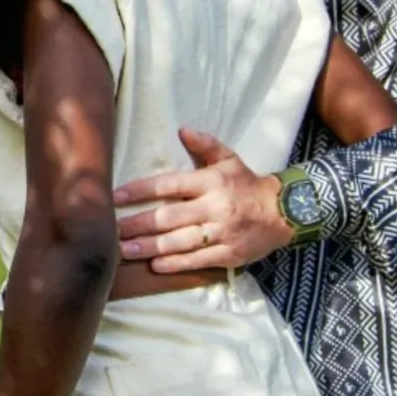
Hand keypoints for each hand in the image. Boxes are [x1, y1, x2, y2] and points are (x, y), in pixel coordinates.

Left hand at [111, 128, 294, 272]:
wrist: (285, 212)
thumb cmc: (247, 184)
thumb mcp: (229, 159)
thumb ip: (205, 145)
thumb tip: (182, 130)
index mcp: (210, 181)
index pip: (168, 185)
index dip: (140, 190)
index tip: (116, 197)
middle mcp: (214, 207)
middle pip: (168, 217)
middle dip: (138, 225)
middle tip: (111, 230)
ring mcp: (222, 232)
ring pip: (179, 242)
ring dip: (149, 247)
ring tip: (125, 250)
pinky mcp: (229, 254)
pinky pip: (197, 260)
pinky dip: (175, 263)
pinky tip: (155, 265)